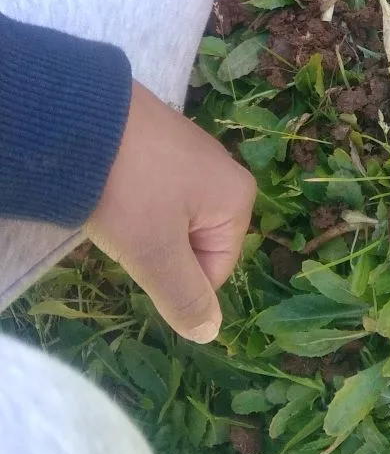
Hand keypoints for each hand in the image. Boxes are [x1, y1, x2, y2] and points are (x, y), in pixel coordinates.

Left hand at [87, 82, 255, 342]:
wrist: (86, 120)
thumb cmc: (131, 191)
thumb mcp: (156, 254)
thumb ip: (186, 299)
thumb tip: (211, 334)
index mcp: (238, 199)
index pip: (214, 271)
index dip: (173, 278)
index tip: (142, 254)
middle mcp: (226, 172)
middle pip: (193, 243)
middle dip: (157, 249)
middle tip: (128, 231)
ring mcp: (194, 152)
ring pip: (171, 218)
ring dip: (142, 225)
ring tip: (117, 209)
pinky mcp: (163, 140)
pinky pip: (156, 189)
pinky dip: (133, 197)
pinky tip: (113, 188)